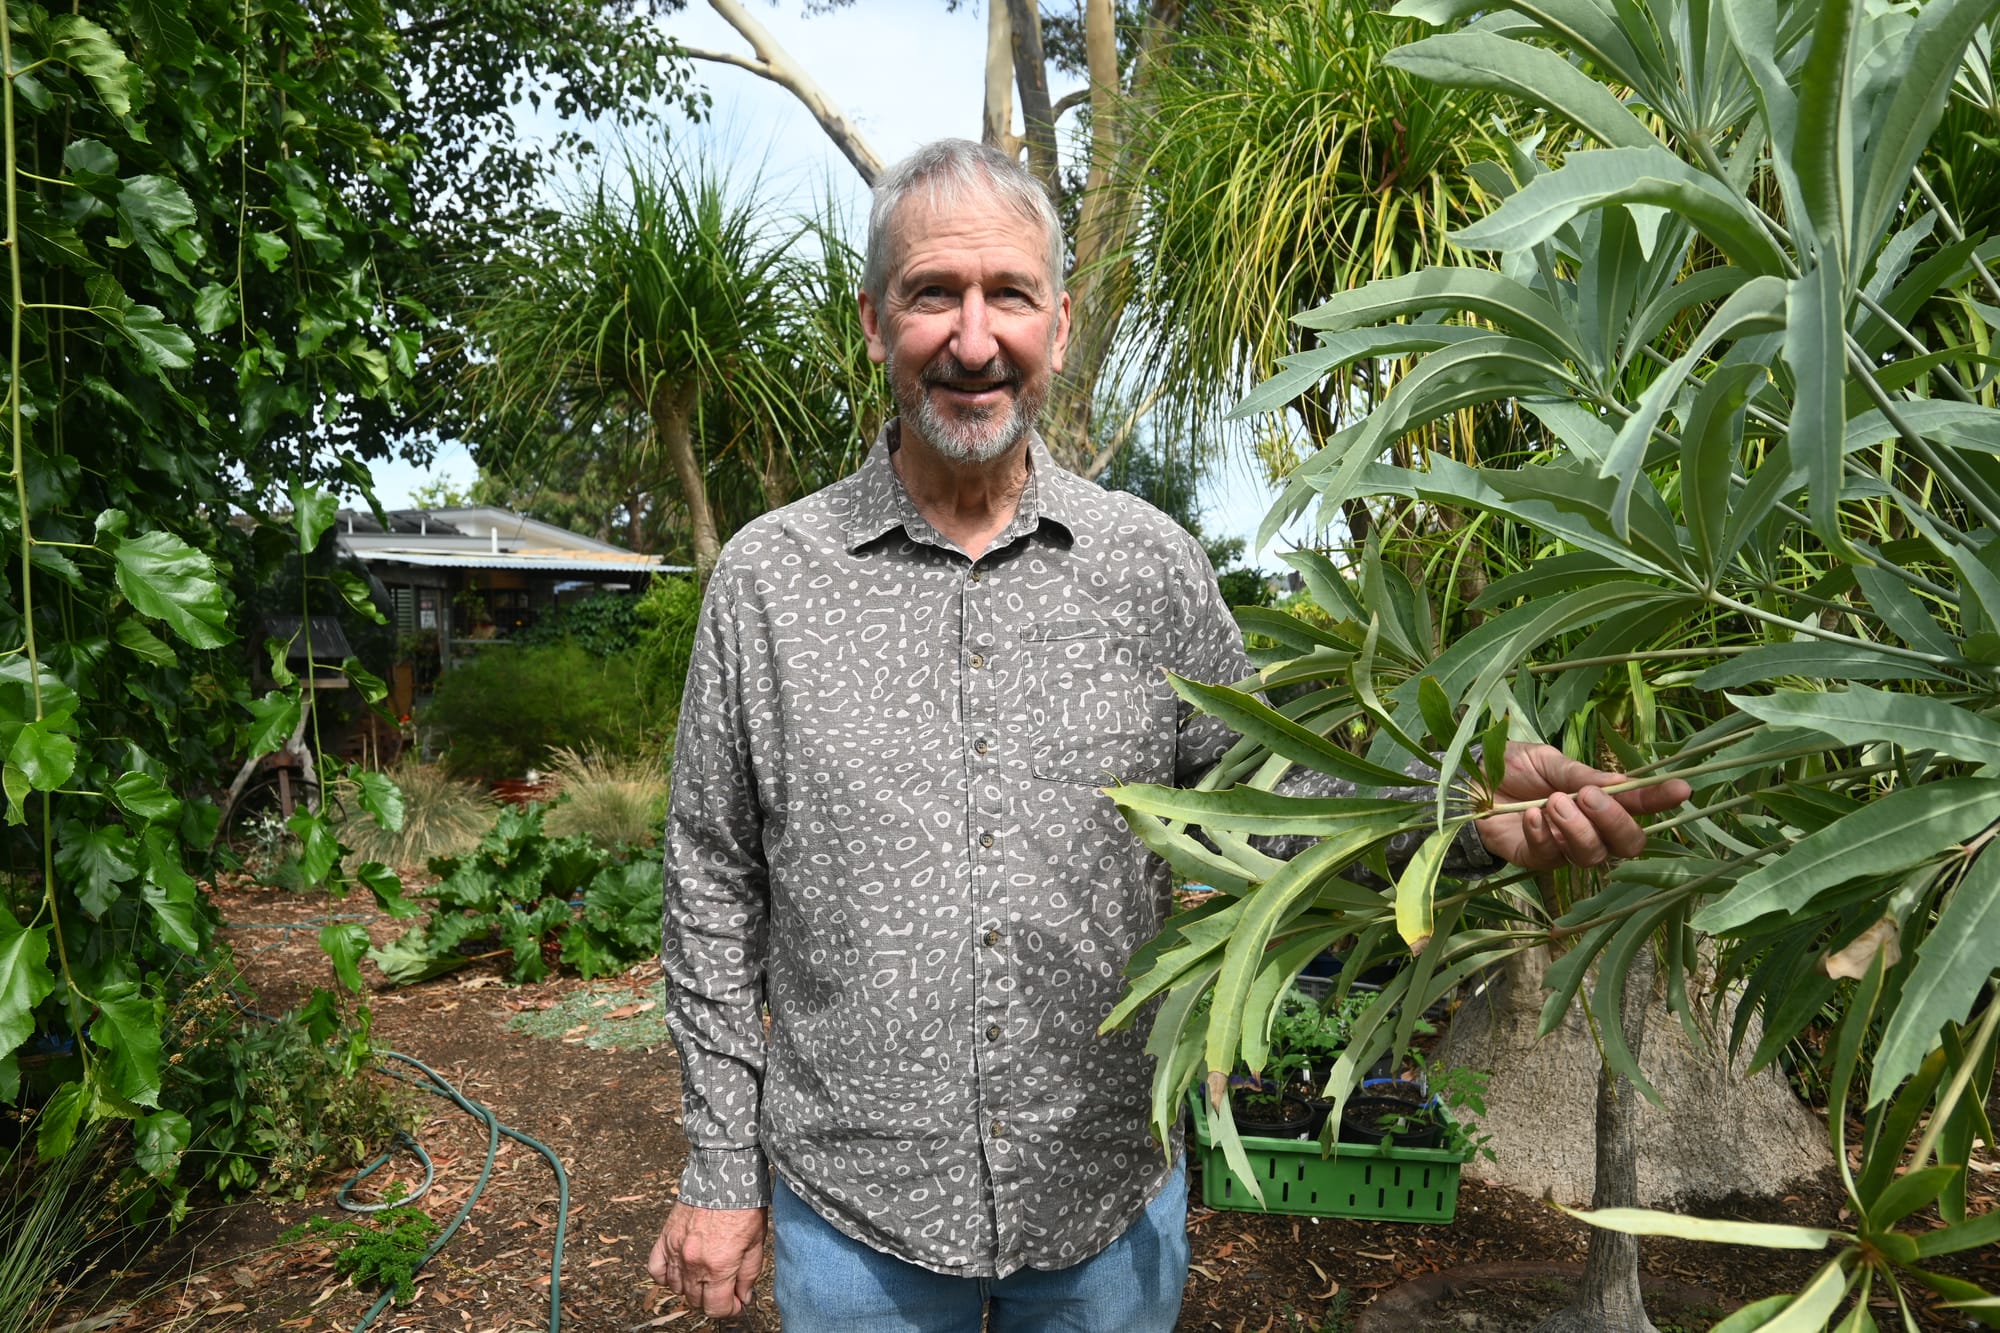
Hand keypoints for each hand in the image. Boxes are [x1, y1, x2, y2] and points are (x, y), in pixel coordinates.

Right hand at [648, 1203, 767, 1318]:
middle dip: (713, 1299)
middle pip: (697, 1301)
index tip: (736, 1303)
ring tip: (705, 1277)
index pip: (717, 1308)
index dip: (730, 1310)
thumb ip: (748, 1275)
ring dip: (692, 1289)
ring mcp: (676, 1251)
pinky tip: (679, 1272)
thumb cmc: (743, 1205)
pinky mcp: (665, 1239)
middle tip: (724, 1288)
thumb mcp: (756, 1243)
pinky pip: (656, 1270)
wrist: (723, 1175)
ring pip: (677, 1289)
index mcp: (719, 1266)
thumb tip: (743, 1297)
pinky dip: (665, 1276)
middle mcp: (693, 1263)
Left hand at [1474, 742, 1688, 870]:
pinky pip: (1552, 857)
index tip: (1682, 788)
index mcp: (1599, 799)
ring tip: (1553, 802)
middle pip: (1627, 844)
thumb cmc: (1512, 768)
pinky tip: (1532, 815)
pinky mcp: (1536, 860)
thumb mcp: (1548, 760)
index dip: (1661, 800)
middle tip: (1588, 796)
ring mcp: (1565, 847)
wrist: (1468, 782)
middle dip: (1615, 820)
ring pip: (1593, 855)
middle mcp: (1590, 828)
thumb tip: (1623, 782)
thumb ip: (1581, 774)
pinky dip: (1544, 835)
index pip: (1639, 805)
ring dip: (1577, 828)